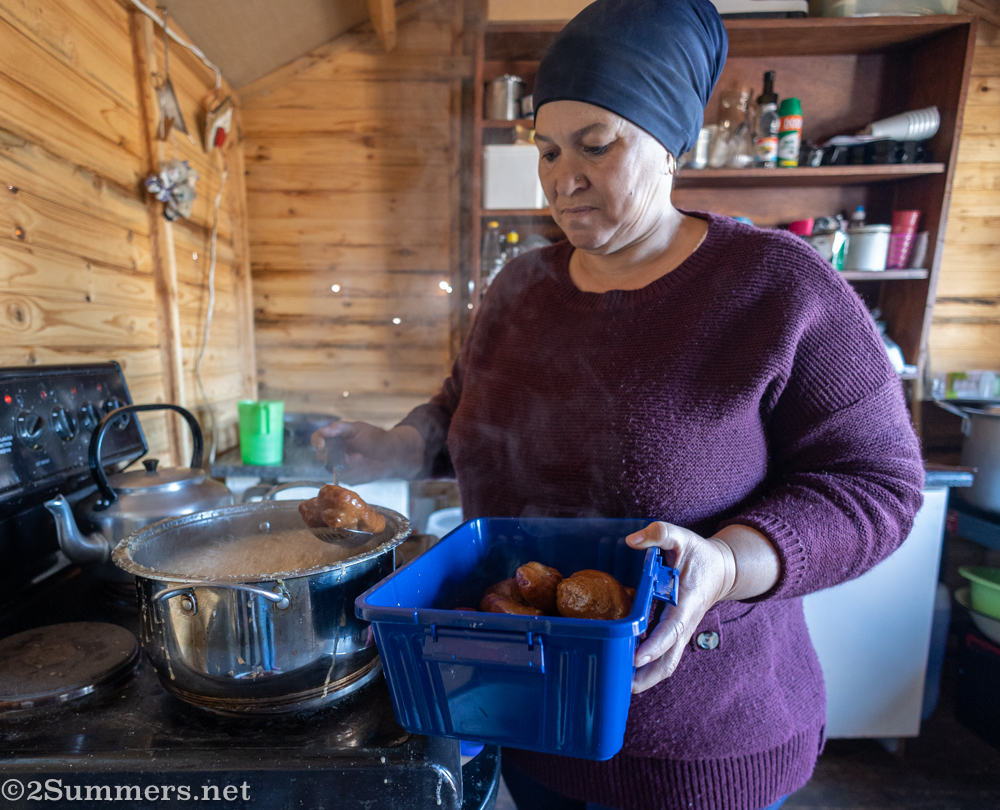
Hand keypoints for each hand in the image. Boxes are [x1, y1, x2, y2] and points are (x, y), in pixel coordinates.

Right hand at [310, 421, 423, 483]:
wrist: (391, 455)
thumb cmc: (374, 438)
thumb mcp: (357, 428)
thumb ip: (340, 428)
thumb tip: (323, 431)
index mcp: (333, 438)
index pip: (317, 439)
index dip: (317, 442)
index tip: (322, 446)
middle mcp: (333, 452)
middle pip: (321, 456)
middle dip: (332, 456)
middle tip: (349, 455)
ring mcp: (339, 466)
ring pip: (331, 469)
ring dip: (345, 465)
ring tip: (360, 459)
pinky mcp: (347, 478)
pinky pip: (342, 478)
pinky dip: (352, 473)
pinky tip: (362, 467)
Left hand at [625, 522, 736, 693]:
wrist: (723, 569)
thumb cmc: (699, 553)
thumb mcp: (681, 537)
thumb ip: (659, 534)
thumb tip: (631, 541)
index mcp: (687, 602)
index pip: (671, 630)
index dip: (655, 645)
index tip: (636, 658)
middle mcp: (685, 623)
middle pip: (669, 659)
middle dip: (648, 676)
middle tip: (621, 685)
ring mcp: (681, 631)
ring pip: (667, 663)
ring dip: (647, 677)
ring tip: (620, 686)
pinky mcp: (676, 633)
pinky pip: (664, 655)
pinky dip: (648, 667)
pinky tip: (627, 670)